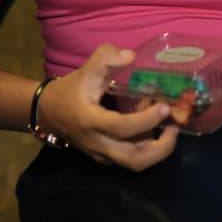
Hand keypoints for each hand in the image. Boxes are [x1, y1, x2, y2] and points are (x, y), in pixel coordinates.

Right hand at [41, 44, 178, 169]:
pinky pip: (128, 160)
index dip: (146, 120)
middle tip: (174, 128)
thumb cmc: (68, 91)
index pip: (122, 127)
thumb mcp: (84, 71)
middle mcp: (97, 143)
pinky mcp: (103, 159)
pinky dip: (146, 151)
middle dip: (161, 148)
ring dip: (156, 152)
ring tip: (169, 132)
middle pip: (134, 159)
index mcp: (91, 121)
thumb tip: (131, 56)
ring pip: (134, 164)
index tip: (165, 107)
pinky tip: (154, 134)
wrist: (47, 112)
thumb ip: (105, 58)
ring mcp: (100, 155)